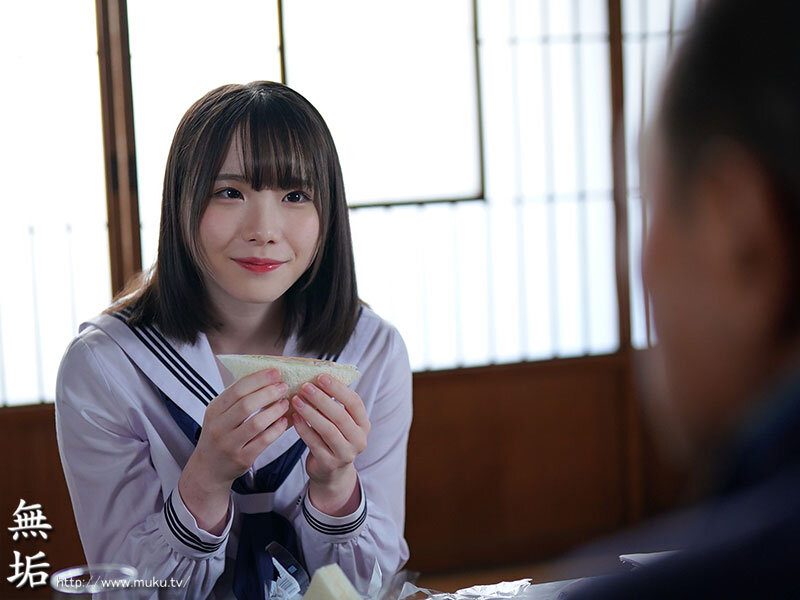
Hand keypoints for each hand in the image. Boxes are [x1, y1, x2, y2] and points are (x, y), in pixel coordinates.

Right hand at [179, 368, 289, 532]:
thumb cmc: (220, 434)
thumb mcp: (220, 414)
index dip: (258, 379)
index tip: (276, 372)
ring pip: (256, 423)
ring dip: (275, 411)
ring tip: (286, 403)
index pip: (237, 389)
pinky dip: (277, 429)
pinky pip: (263, 441)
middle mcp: (219, 426)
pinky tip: (285, 421)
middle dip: (268, 393)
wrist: (208, 469)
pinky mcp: (241, 458)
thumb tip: (268, 379)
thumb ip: (238, 399)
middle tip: (284, 386)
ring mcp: (229, 444)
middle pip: (246, 405)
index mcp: (214, 410)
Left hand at [291, 374, 370, 515]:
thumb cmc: (333, 438)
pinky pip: (314, 443)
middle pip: (340, 416)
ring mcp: (346, 453)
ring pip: (327, 429)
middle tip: (305, 386)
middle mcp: (359, 439)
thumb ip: (334, 403)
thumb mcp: (339, 421)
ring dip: (310, 412)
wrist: (331, 471)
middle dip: (321, 399)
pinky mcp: (330, 463)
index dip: (338, 388)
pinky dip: (303, 429)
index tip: (321, 376)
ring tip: (296, 399)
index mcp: (363, 424)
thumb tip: (317, 375)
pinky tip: (294, 417)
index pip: (354, 402)